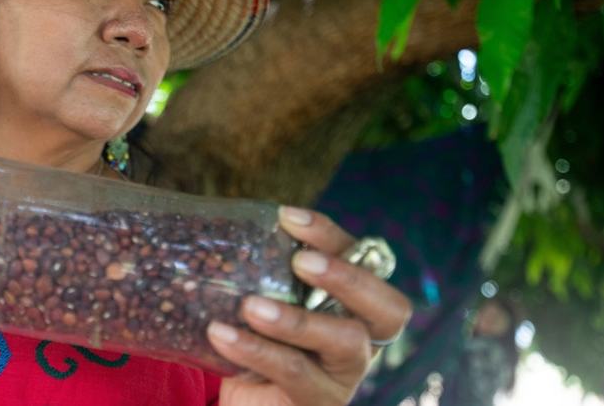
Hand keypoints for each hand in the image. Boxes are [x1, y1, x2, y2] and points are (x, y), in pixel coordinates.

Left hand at [206, 206, 412, 405]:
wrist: (242, 402)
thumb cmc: (255, 345)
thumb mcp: (264, 304)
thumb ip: (259, 273)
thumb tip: (214, 224)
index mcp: (352, 306)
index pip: (364, 262)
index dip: (332, 237)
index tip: (288, 216)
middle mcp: (361, 340)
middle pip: (388, 308)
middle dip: (347, 277)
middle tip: (300, 261)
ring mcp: (344, 376)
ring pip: (344, 340)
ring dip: (296, 319)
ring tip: (250, 306)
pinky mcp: (318, 401)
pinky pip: (295, 373)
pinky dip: (257, 350)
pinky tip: (221, 335)